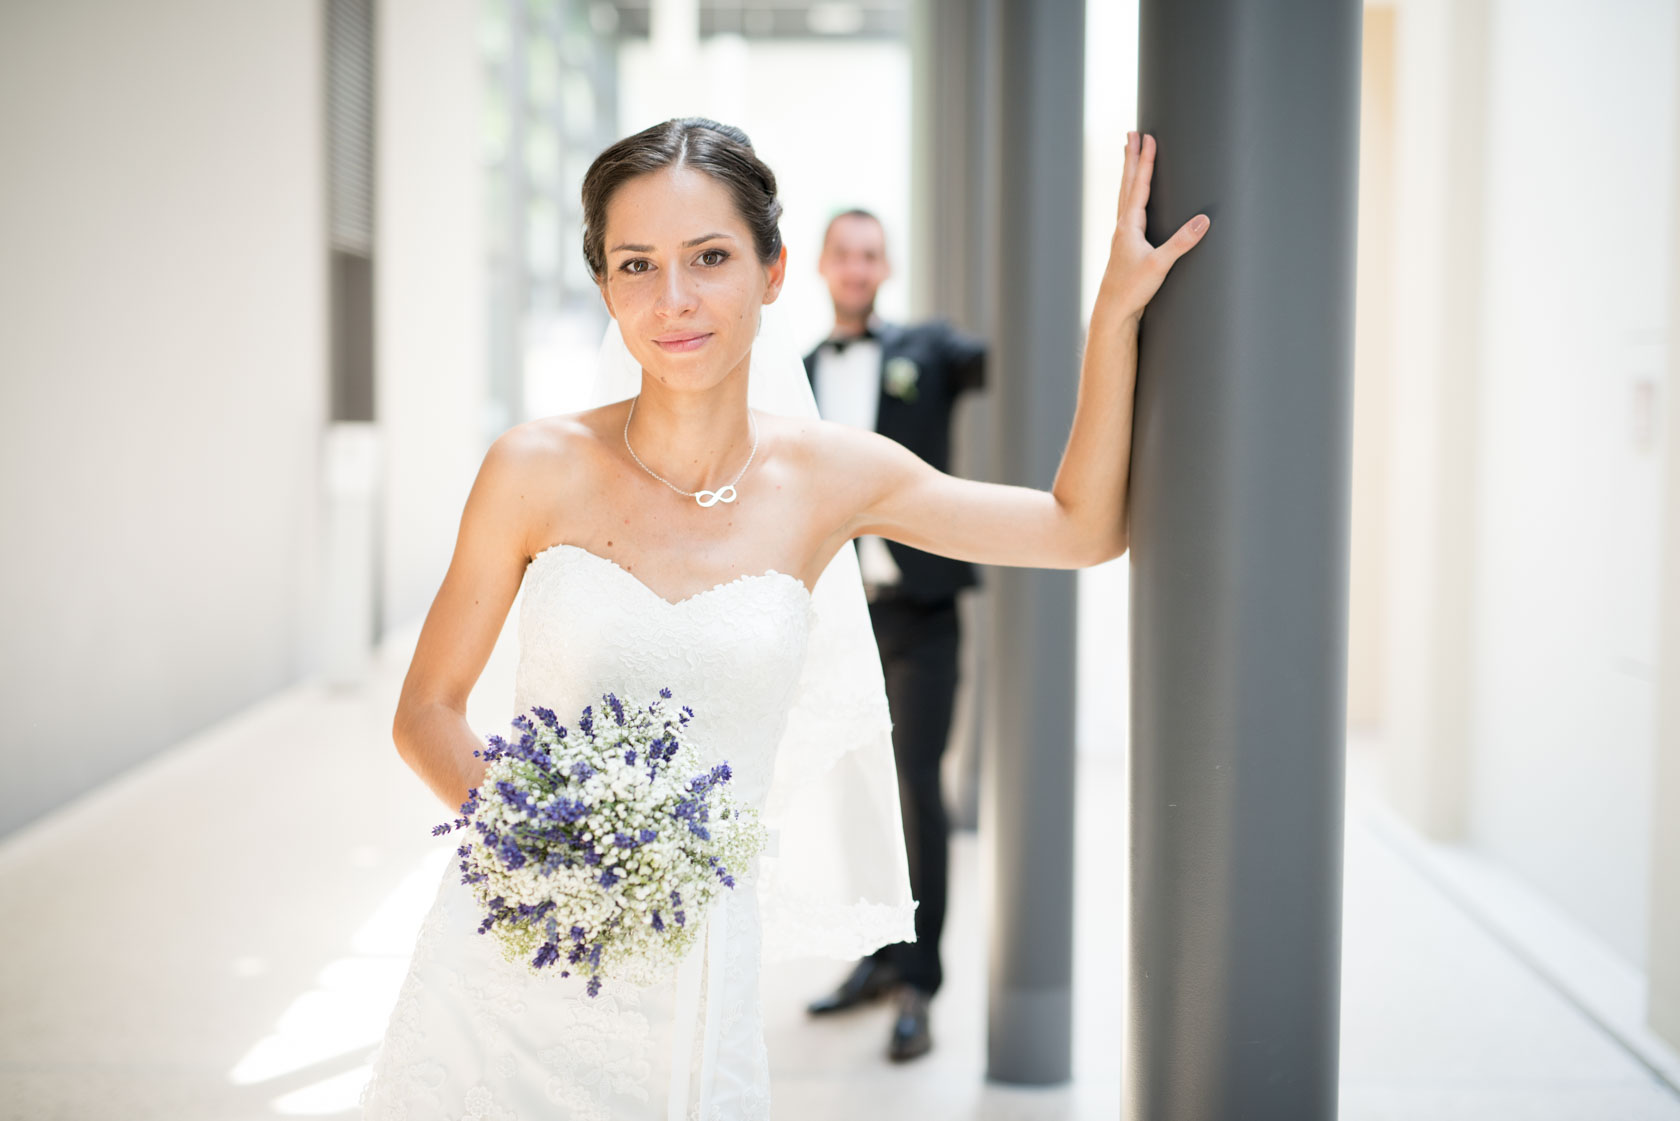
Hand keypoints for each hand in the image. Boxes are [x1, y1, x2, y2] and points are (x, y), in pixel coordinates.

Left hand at [1098, 131, 1209, 324]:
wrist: (1113, 311)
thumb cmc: (1132, 289)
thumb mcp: (1160, 265)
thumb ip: (1182, 242)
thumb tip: (1204, 220)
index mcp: (1129, 225)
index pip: (1139, 186)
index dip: (1145, 161)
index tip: (1148, 138)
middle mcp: (1123, 226)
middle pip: (1128, 184)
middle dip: (1131, 158)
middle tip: (1132, 134)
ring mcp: (1122, 235)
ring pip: (1126, 195)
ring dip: (1129, 173)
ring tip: (1130, 155)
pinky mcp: (1126, 246)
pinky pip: (1128, 209)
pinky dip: (1131, 194)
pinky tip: (1134, 197)